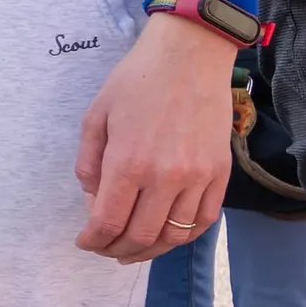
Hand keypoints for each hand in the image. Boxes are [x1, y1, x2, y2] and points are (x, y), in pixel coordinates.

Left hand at [75, 12, 236, 260]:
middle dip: (116, 250)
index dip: (93, 240)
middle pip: (140, 235)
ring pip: (174, 234)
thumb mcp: (96, 118)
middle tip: (105, 249)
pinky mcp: (220, 173)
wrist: (190, 56)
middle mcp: (165, 177)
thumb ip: (89, 164)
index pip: (108, 222)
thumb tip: (94, 201)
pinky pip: (204, 220)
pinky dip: (184, 235)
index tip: (85, 242)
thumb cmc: (136, 82)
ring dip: (150, 250)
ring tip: (132, 250)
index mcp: (128, 163)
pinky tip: (167, 235)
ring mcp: (198, 177)